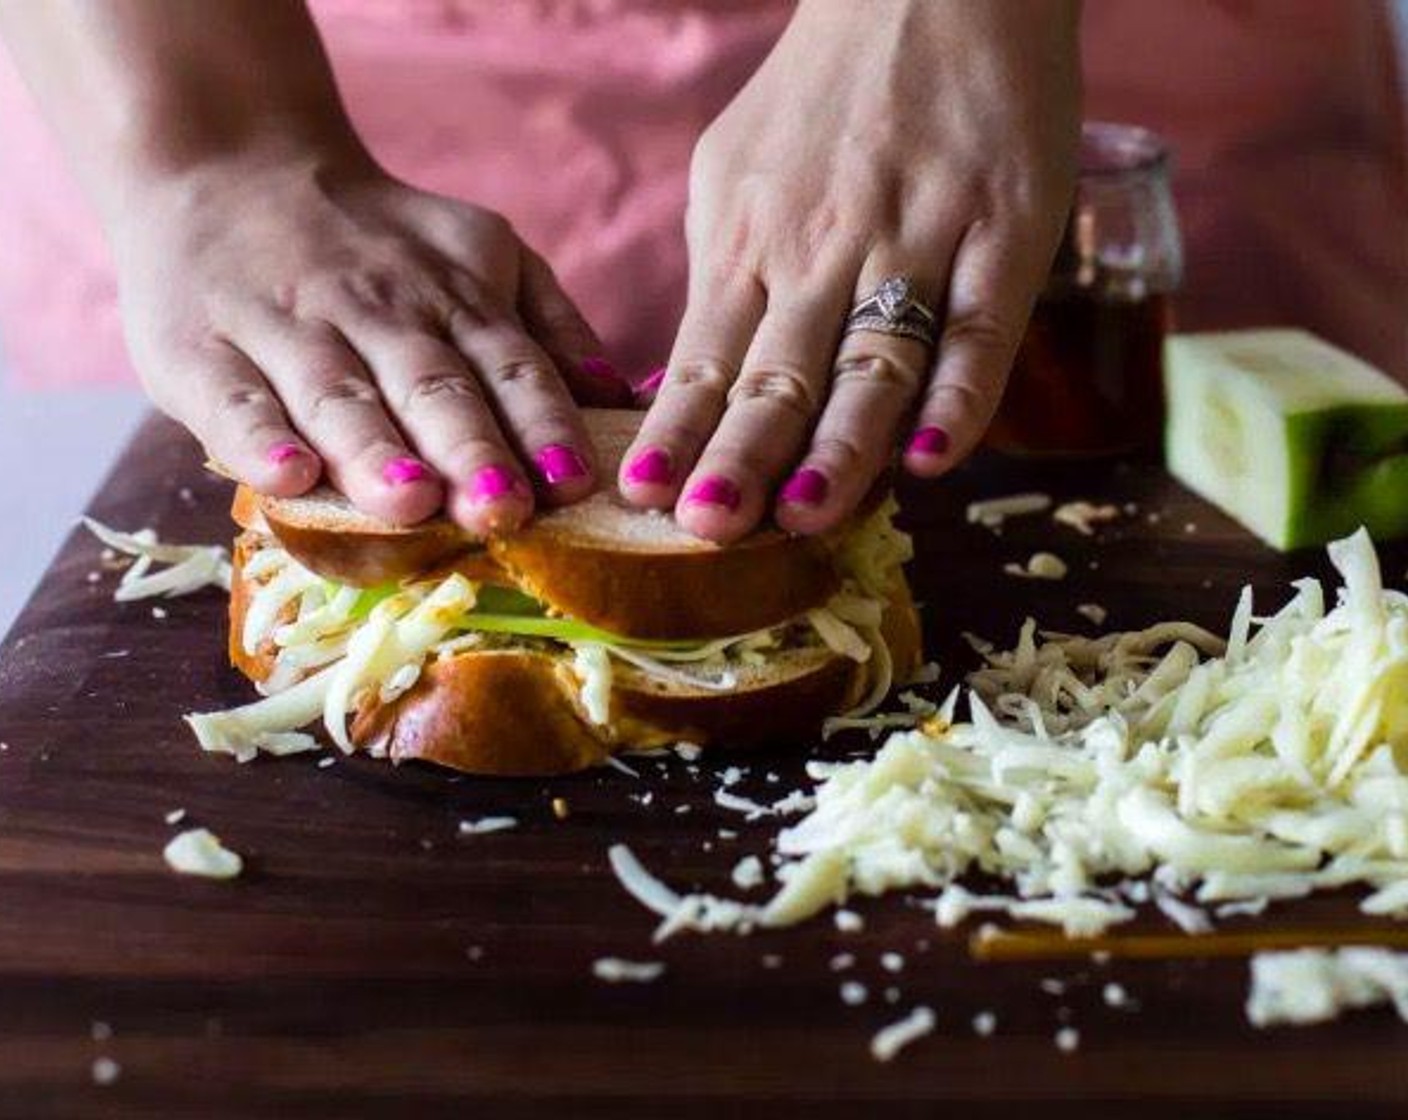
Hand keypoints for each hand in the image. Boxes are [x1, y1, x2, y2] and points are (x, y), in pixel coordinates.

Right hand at [112, 149, 629, 531]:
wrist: (226, 162)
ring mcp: (288, 331)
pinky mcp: (202, 353)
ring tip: (410, 500)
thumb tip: (618, 393)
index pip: (509, 367)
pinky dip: (260, 439)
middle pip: (432, 386)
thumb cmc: (376, 240)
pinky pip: (236, 400)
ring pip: (340, 396)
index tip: (574, 483)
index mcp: (453, 299)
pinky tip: (290, 478)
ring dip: (376, 451)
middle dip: (471, 449)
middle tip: (504, 508)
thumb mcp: (480, 250)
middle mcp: (377, 314)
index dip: (542, 424)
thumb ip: (548, 321)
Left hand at [621, 0, 1080, 540]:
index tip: (644, 497)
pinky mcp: (1006, 229)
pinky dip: (962, 396)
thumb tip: (687, 377)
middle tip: (708, 528)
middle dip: (740, 457)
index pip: (707, 356)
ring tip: (804, 517)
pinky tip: (937, 458)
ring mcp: (917, 237)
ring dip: (840, 446)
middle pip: (780, 371)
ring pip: (873, 360)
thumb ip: (721, 274)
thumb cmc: (826, 95)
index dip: (677, 432)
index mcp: (751, 237)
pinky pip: (981, 327)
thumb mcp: (735, 171)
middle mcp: (824, 246)